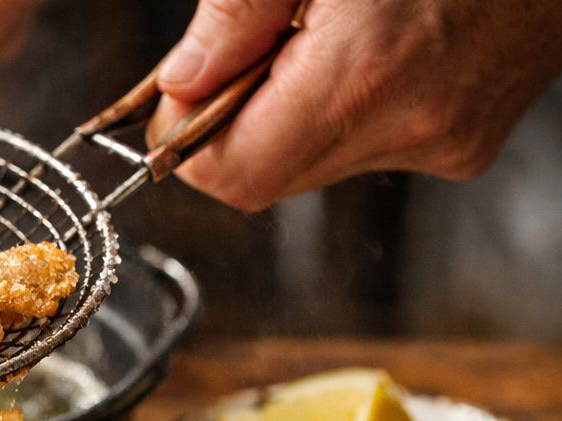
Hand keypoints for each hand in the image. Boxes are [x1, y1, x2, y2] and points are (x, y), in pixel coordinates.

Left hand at [150, 0, 561, 210]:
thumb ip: (234, 16)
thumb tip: (180, 84)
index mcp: (365, 76)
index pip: (233, 175)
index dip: (191, 141)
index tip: (187, 94)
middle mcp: (412, 125)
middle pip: (270, 177)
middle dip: (243, 120)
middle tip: (261, 47)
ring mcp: (448, 142)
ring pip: (319, 162)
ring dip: (300, 110)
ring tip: (335, 34)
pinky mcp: (468, 143)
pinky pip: (375, 144)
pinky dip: (355, 106)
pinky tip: (381, 45)